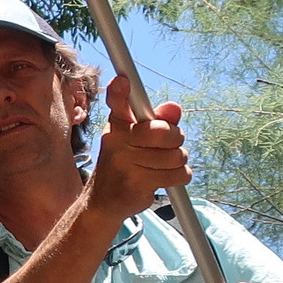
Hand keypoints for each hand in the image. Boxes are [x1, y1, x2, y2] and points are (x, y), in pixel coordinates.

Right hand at [85, 75, 189, 222]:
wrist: (103, 202)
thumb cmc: (124, 165)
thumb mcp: (135, 139)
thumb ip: (157, 121)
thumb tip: (174, 108)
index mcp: (117, 127)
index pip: (117, 104)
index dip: (119, 91)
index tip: (122, 81)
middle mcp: (117, 142)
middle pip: (163, 131)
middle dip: (175, 140)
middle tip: (168, 147)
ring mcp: (125, 163)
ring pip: (176, 155)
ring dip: (178, 162)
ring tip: (164, 165)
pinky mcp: (137, 183)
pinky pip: (177, 174)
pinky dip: (179, 176)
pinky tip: (166, 177)